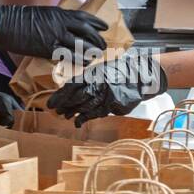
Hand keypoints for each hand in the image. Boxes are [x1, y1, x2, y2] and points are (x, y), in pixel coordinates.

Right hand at [0, 4, 107, 60]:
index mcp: (58, 13)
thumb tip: (61, 27)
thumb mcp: (41, 14)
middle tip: (103, 45)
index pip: (83, 16)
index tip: (104, 27)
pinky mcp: (48, 48)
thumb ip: (53, 20)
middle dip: (97, 38)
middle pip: (86, 30)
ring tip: (98, 55)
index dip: (96, 22)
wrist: (4, 23)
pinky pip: (68, 54)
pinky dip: (79, 58)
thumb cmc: (19, 19)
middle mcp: (60, 23)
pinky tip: (85, 62)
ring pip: (80, 43)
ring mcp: (55, 35)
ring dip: (91, 50)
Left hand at [47, 50, 167, 125]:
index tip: (51, 102)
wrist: (142, 76)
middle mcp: (99, 83)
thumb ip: (88, 80)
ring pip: (85, 106)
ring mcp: (107, 95)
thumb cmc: (121, 73)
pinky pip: (96, 113)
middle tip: (56, 111)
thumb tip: (70, 89)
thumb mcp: (102, 71)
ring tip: (65, 116)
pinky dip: (86, 118)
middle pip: (76, 97)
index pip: (72, 85)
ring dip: (73, 112)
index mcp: (94, 73)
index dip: (60, 95)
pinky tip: (78, 122)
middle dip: (64, 105)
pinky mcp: (114, 105)